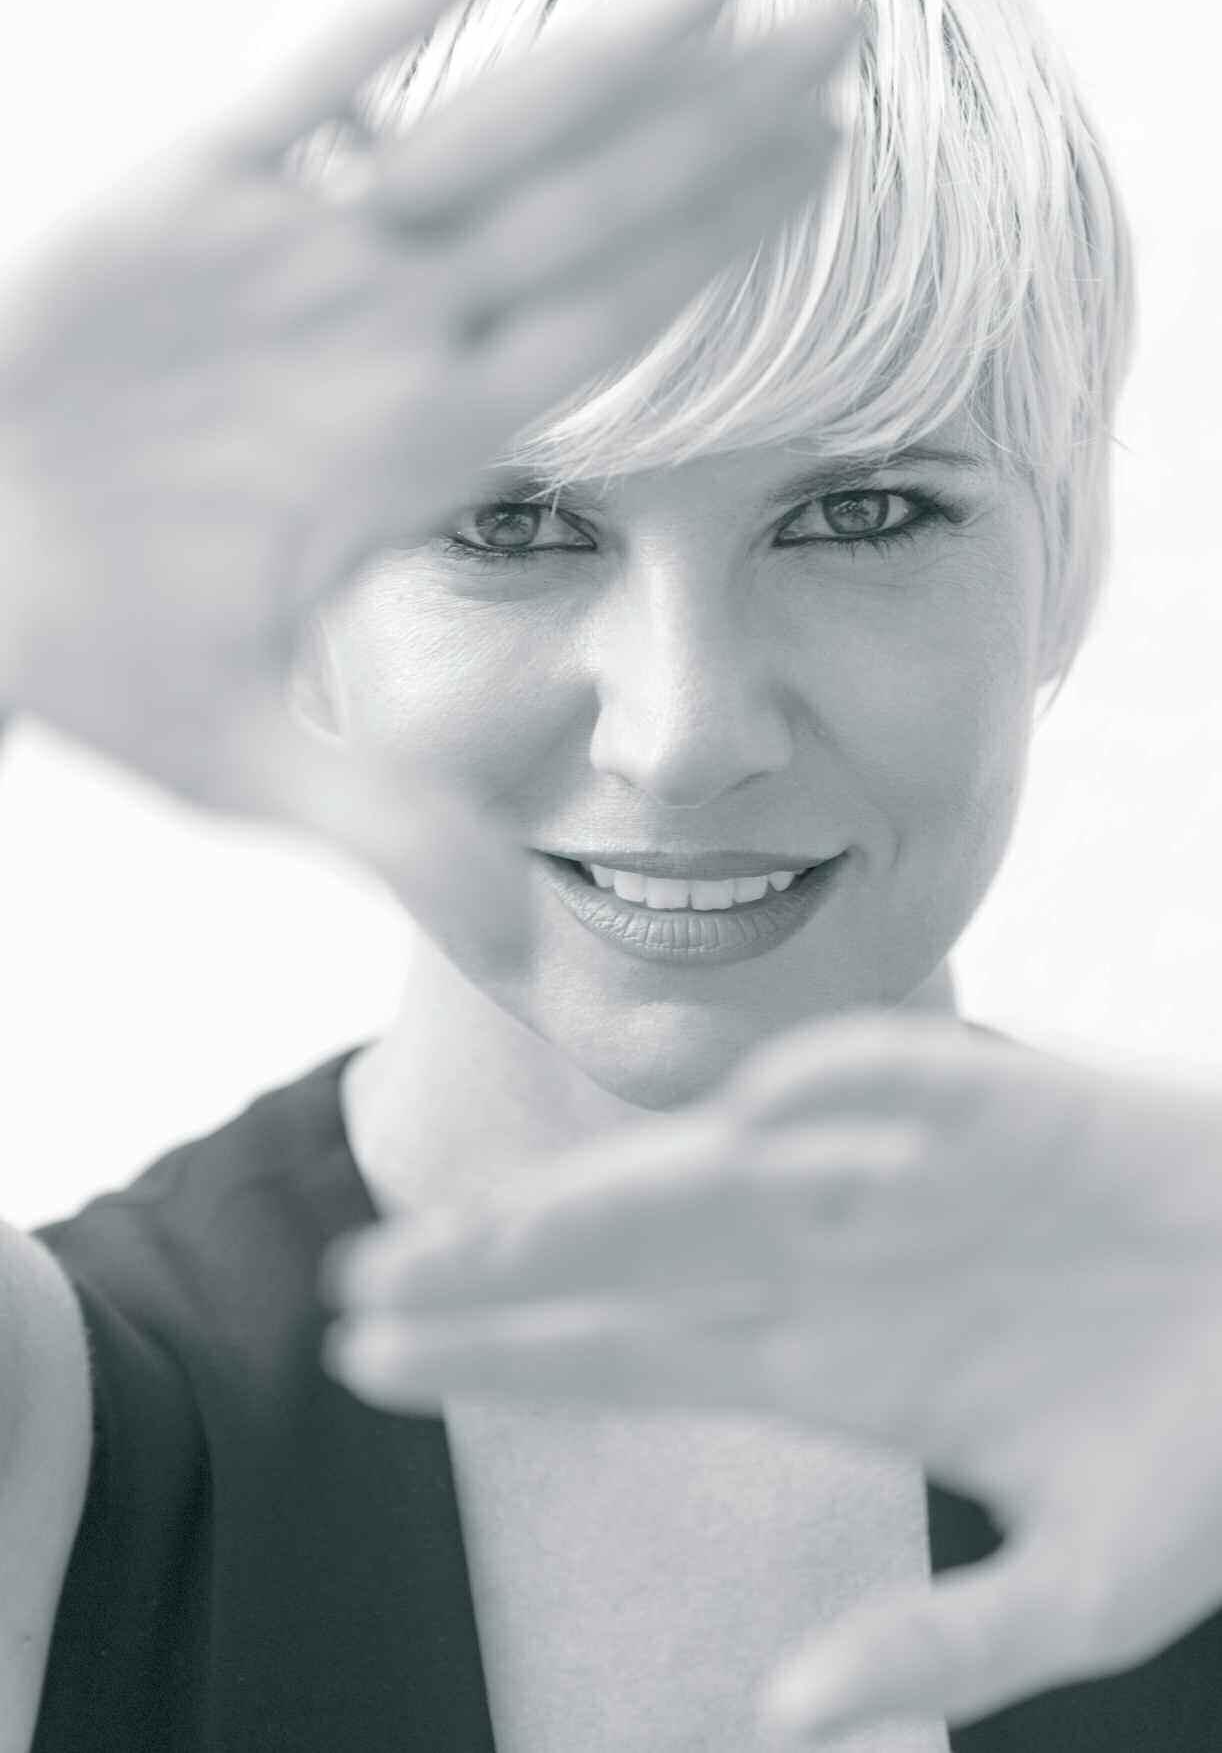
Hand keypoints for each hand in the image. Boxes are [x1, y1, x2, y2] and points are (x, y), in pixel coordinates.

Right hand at [0, 0, 855, 947]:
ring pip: (468, 138)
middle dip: (708, 123)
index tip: (833, 175)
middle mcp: (379, 334)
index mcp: (415, 440)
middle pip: (577, 212)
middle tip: (843, 27)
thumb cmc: (97, 655)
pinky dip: (381, 21)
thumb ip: (403, 835)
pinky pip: (300, 97)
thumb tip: (536, 962)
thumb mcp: (255, 765)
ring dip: (592, 58)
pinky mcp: (178, 204)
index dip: (715, 250)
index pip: (605, 329)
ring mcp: (288, 263)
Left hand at [320, 1011, 1221, 1740]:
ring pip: (721, 1177)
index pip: (636, 1356)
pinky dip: (827, 1087)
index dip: (508, 1356)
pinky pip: (899, 1083)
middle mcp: (844, 1264)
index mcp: (843, 1365)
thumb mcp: (1090, 1589)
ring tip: (470, 1231)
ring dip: (596, 1201)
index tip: (375, 1357)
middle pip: (639, 1265)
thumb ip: (939, 1639)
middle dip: (499, 1278)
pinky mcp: (1008, 1107)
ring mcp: (911, 1181)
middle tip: (358, 1289)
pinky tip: (743, 1109)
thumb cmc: (1212, 1448)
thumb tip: (778, 1713)